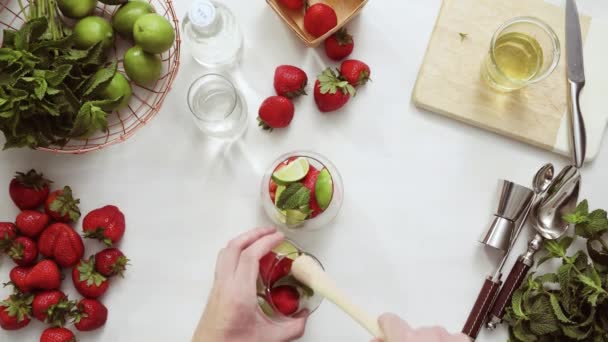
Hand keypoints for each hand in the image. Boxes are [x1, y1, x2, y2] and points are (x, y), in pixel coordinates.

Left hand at [192, 227, 307, 341]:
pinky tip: (248, 260)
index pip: (250, 256)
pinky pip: (223, 262)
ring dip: (242, 240)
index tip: (279, 237)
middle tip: (270, 232)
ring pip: (225, 252)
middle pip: (234, 247)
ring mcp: (217, 287)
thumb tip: (305, 317)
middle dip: (253, 234)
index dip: (266, 242)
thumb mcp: (269, 339)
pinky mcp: (214, 291)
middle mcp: (224, 285)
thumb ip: (292, 328)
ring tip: (258, 239)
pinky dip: (235, 252)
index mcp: (238, 293)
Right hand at [372, 313, 468, 341]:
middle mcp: (429, 334)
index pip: (389, 320)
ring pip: (434, 335)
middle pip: (413, 331)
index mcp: (407, 339)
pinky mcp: (464, 341)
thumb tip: (377, 340)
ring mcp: (448, 337)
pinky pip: (452, 338)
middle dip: (410, 341)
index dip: (384, 325)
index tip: (380, 326)